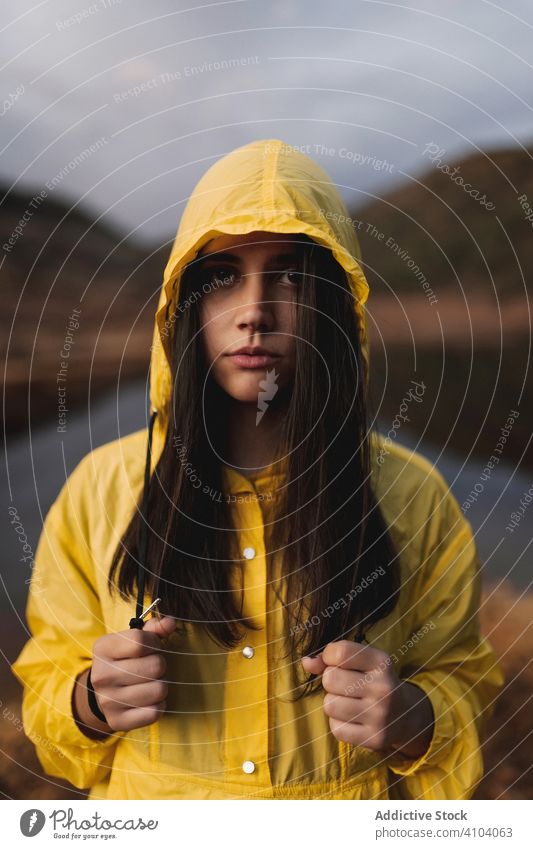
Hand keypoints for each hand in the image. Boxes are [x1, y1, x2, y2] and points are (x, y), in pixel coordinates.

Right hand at [89, 615, 176, 731]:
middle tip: (152, 668)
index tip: (153, 647)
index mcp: (103, 648)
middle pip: (155, 666)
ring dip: (161, 685)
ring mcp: (107, 700)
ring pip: (159, 690)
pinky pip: (154, 712)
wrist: (103, 693)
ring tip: (151, 683)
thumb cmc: (125, 660)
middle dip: (160, 665)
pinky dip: (158, 706)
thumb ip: (154, 628)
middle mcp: (101, 675)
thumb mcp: (133, 639)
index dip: (155, 643)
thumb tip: (170, 622)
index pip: (141, 641)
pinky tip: (149, 700)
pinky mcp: (117, 721)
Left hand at [301, 640, 433, 758]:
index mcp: (381, 662)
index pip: (340, 652)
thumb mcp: (361, 662)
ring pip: (330, 705)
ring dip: (333, 703)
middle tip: (345, 686)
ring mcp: (380, 715)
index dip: (328, 656)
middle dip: (330, 681)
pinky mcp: (374, 738)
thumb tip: (307, 662)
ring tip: (349, 702)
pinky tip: (353, 719)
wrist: (405, 714)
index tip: (335, 662)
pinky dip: (338, 723)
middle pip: (330, 679)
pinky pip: (336, 728)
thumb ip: (331, 658)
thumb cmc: (373, 681)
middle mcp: (383, 688)